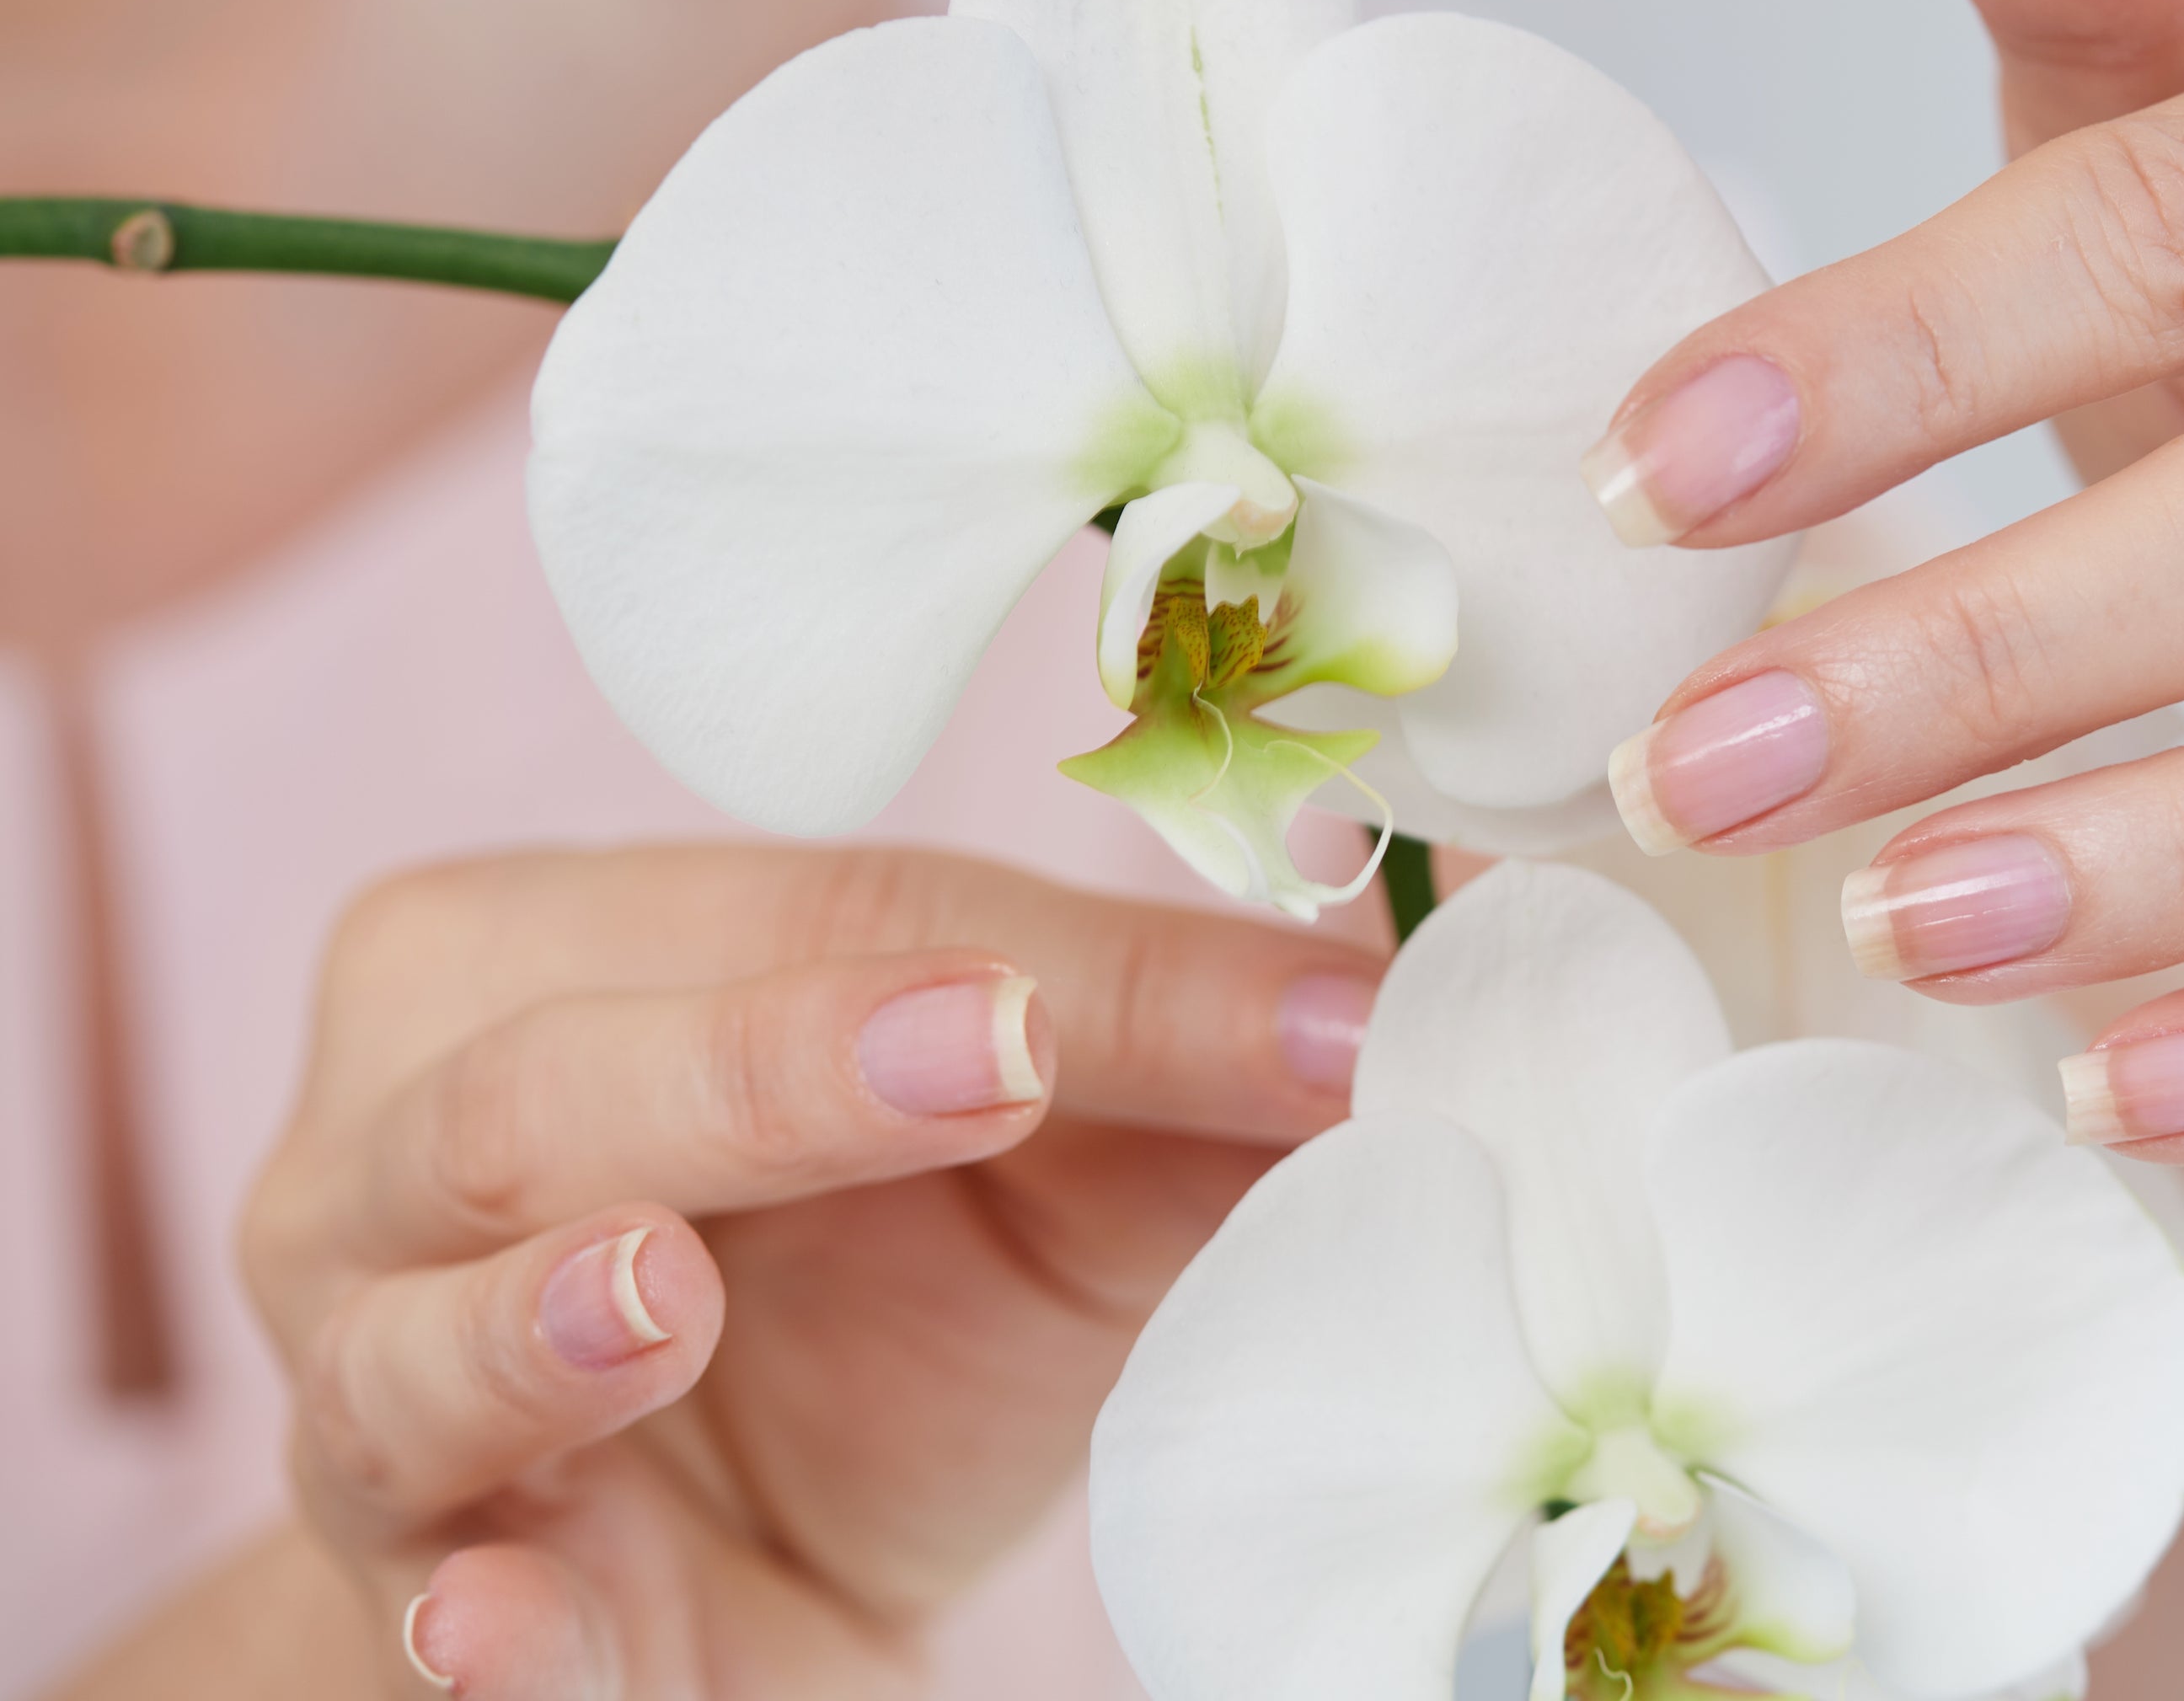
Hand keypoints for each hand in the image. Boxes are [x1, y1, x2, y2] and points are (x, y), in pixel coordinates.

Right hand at [236, 844, 1375, 1696]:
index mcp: (554, 960)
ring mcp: (372, 1396)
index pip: (800, 919)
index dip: (1019, 955)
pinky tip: (503, 1627)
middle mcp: (399, 1156)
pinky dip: (486, 1634)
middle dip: (774, 1071)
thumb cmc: (887, 1298)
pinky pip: (434, 1626)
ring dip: (537, 1330)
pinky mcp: (430, 1620)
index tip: (1264, 998)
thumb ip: (1201, 1056)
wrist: (739, 1573)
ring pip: (415, 1344)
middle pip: (549, 1087)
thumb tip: (1447, 948)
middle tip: (998, 1053)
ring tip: (662, 1294)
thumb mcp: (1059, 1171)